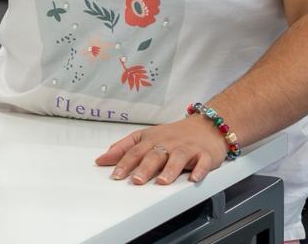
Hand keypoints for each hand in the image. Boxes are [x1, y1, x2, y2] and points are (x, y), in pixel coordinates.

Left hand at [96, 116, 228, 185]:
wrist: (206, 125)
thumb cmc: (173, 135)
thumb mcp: (145, 137)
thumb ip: (123, 148)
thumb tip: (102, 159)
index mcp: (151, 139)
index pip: (135, 151)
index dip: (124, 162)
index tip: (115, 175)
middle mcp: (167, 142)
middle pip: (154, 154)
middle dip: (144, 167)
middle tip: (136, 180)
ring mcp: (187, 148)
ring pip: (177, 157)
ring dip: (169, 169)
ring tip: (162, 181)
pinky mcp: (205, 154)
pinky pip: (203, 162)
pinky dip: (199, 170)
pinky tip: (194, 178)